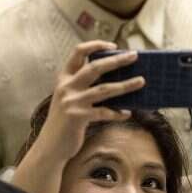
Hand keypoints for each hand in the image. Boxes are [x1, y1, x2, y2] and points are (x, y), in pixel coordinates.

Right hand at [11, 41, 143, 192]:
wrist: (50, 147)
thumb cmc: (64, 122)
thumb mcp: (68, 100)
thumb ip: (83, 88)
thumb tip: (113, 79)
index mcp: (64, 79)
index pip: (78, 53)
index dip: (96, 45)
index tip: (113, 45)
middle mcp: (66, 87)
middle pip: (95, 67)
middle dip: (117, 60)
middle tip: (134, 56)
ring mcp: (72, 102)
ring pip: (105, 89)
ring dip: (126, 85)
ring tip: (141, 81)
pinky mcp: (78, 117)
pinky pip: (104, 112)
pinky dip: (118, 113)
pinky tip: (128, 114)